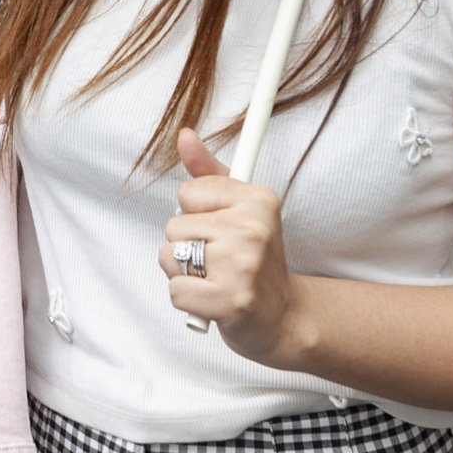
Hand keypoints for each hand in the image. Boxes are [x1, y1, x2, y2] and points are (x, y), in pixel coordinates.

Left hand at [158, 131, 304, 365]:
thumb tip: (184, 135)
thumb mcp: (238, 209)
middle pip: (174, 225)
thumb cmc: (254, 260)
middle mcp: (253, 228)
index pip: (187, 192)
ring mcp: (243, 265)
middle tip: (220, 261)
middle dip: (188, 246)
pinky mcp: (231, 300)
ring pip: (170, 257)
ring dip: (183, 273)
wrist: (282, 318)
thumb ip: (207, 173)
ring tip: (215, 279)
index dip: (196, 214)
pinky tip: (212, 301)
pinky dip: (187, 300)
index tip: (222, 230)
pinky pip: (176, 290)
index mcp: (258, 199)